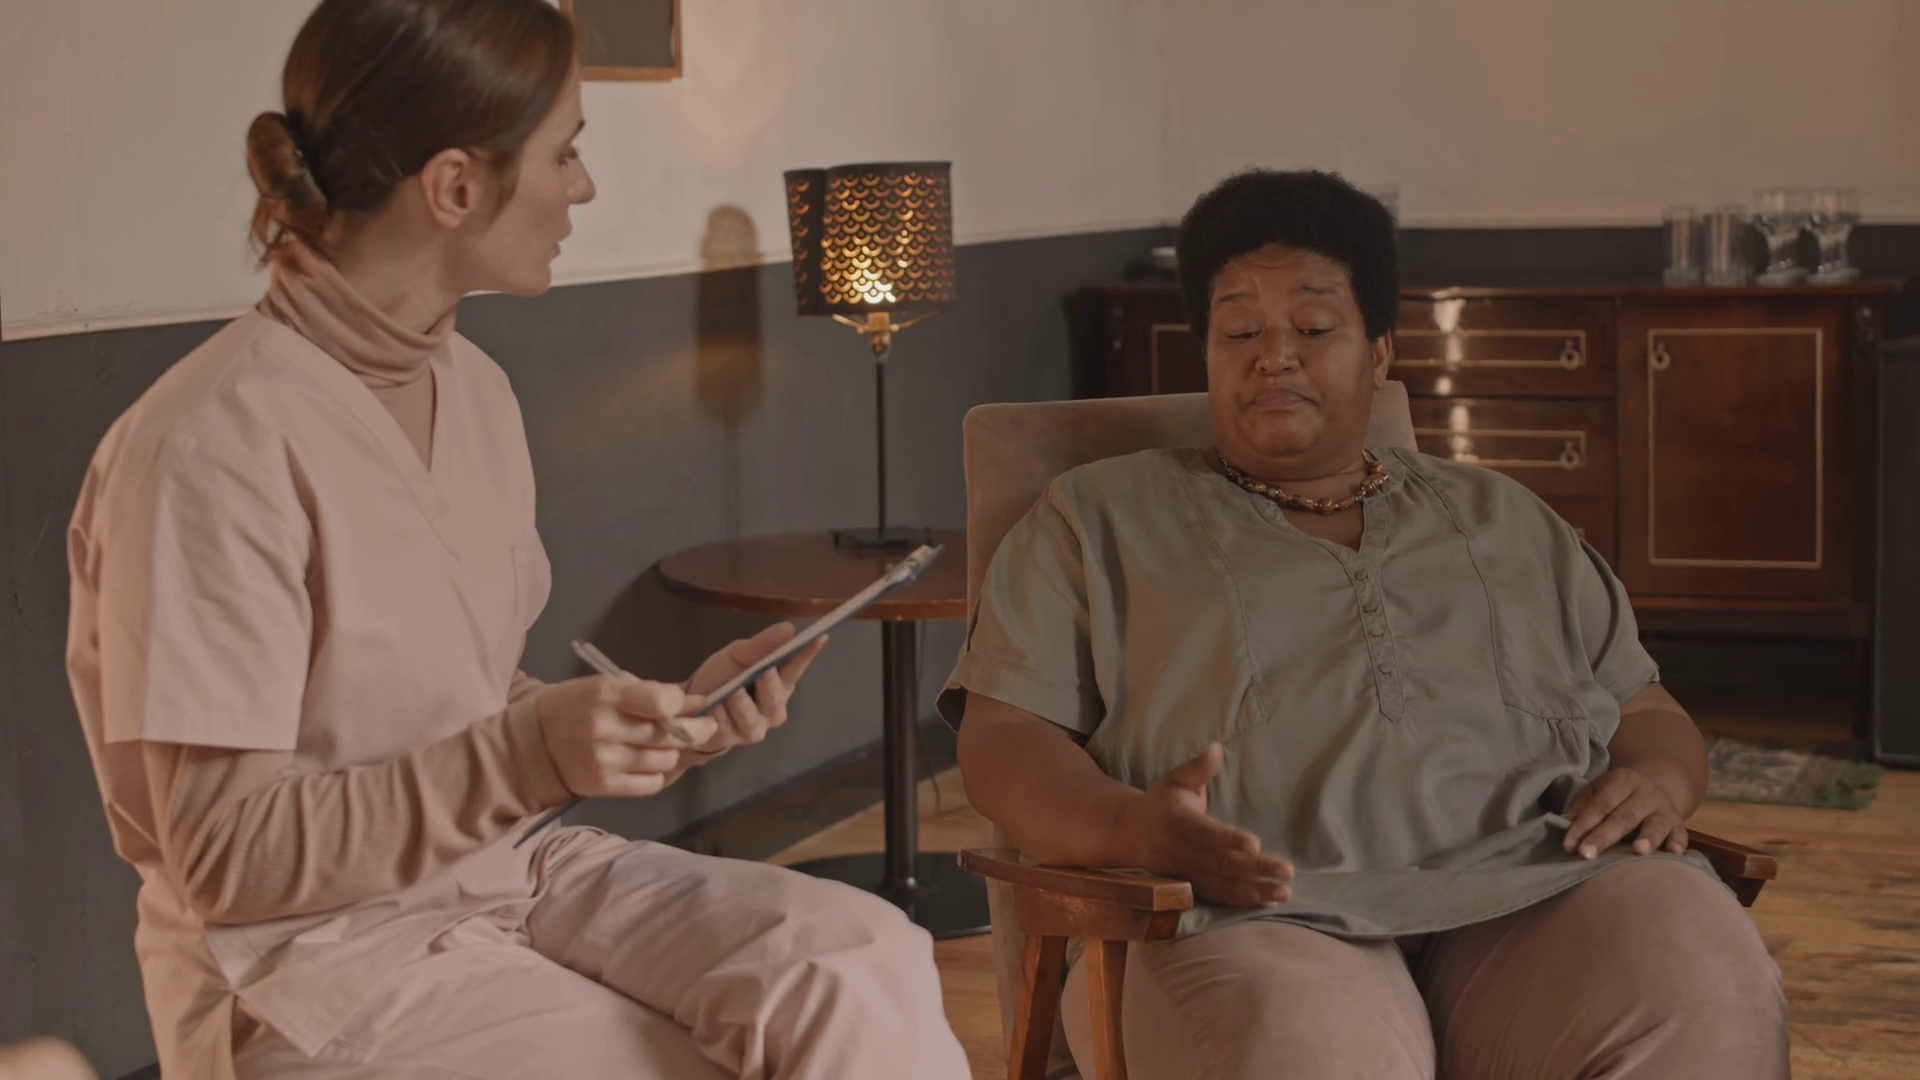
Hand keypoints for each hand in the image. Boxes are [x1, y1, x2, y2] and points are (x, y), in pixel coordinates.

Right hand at [534, 676, 716, 797]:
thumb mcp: (606, 686)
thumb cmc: (575, 706)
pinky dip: (658, 773)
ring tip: (667, 744)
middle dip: (697, 729)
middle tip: (706, 725)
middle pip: (670, 734)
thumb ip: (648, 693)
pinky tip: (650, 763)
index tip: (694, 704)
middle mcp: (606, 729)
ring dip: (674, 752)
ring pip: (666, 760)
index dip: (685, 704)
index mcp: (606, 696)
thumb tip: (695, 702)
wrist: (534, 744)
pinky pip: (652, 783)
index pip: (662, 702)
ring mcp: (606, 761)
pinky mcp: (605, 786)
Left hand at [681, 623, 827, 756]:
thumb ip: (761, 645)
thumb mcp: (738, 654)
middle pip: (776, 699)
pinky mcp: (730, 739)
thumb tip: (789, 629)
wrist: (691, 703)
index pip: (797, 667)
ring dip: (742, 706)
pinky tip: (713, 707)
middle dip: (771, 686)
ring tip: (731, 692)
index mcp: (780, 683)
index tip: (819, 637)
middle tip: (765, 671)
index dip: (808, 653)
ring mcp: (752, 727)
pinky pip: (727, 730)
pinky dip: (720, 717)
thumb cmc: (723, 676)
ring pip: (753, 720)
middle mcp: (772, 709)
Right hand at [1120, 742, 1292, 907]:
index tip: (1255, 844)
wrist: (1128, 835)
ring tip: (1285, 892)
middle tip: (1287, 871)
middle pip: (1221, 864)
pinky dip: (1244, 901)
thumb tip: (1217, 747)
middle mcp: (1183, 852)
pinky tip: (1269, 902)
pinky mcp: (1192, 888)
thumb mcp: (1174, 780)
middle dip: (1255, 869)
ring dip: (1255, 891)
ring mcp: (1188, 875)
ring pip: (1223, 886)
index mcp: (1179, 823)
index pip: (1205, 833)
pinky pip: (1219, 898)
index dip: (1229, 840)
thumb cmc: (1160, 803)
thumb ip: (1197, 768)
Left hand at [1562, 766, 1688, 858]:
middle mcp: (1646, 792)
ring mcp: (1664, 808)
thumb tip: (1563, 825)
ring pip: (1655, 824)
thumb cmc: (1617, 796)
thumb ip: (1582, 807)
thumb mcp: (1598, 791)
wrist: (1655, 787)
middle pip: (1623, 817)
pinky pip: (1681, 833)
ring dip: (1647, 837)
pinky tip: (1674, 852)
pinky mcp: (1679, 823)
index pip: (1600, 805)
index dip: (1583, 825)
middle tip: (1587, 854)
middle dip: (1604, 837)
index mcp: (1623, 781)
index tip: (1569, 845)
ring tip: (1638, 850)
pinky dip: (1678, 842)